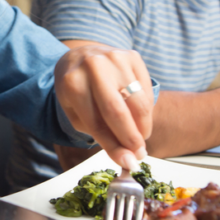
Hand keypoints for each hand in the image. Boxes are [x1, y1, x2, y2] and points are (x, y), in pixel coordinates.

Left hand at [54, 44, 153, 169]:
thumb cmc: (77, 89)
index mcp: (73, 83)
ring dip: (143, 126)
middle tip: (139, 155)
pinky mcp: (132, 56)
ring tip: (139, 138)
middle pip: (119, 112)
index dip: (114, 146)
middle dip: (132, 139)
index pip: (96, 123)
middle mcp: (94, 67)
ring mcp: (115, 58)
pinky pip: (146, 90)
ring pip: (139, 102)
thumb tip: (127, 157)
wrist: (80, 55)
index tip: (128, 163)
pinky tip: (139, 117)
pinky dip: (146, 109)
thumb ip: (99, 133)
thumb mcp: (76, 111)